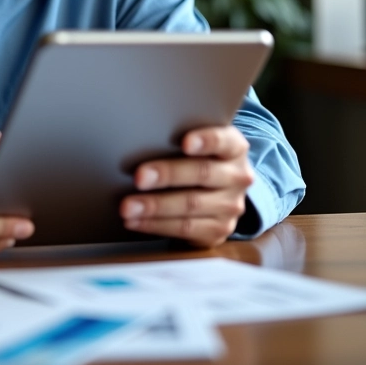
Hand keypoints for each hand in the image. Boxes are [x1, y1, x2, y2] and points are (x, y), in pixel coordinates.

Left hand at [119, 125, 253, 247]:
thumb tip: (137, 135)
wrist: (216, 191)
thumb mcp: (197, 143)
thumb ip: (178, 137)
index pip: (223, 141)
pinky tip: (135, 221)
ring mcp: (231, 206)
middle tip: (139, 177)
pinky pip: (185, 229)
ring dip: (155, 207)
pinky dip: (155, 225)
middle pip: (202, 173)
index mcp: (233, 147)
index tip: (185, 143)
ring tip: (128, 207)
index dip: (206, 141)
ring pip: (191, 205)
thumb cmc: (195, 157)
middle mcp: (237, 176)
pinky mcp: (219, 230)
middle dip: (167, 175)